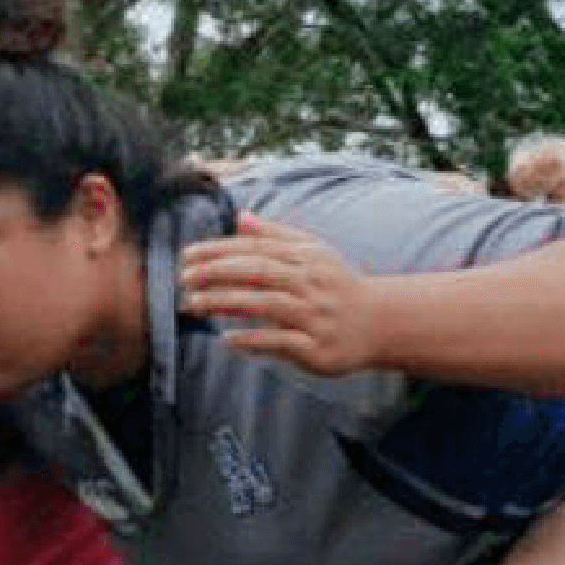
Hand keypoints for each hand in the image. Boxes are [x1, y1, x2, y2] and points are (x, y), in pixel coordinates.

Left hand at [179, 212, 388, 374]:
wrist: (379, 323)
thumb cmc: (335, 286)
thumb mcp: (312, 254)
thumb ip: (274, 235)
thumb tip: (239, 217)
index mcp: (307, 258)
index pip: (257, 249)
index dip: (219, 250)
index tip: (187, 256)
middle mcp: (312, 283)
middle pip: (260, 272)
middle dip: (218, 273)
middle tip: (185, 278)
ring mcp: (316, 316)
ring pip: (267, 304)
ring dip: (227, 303)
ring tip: (194, 304)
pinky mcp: (318, 348)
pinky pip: (282, 342)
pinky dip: (254, 339)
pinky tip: (227, 338)